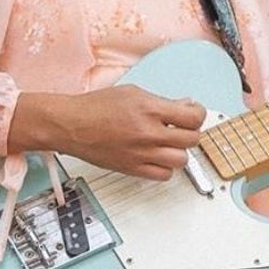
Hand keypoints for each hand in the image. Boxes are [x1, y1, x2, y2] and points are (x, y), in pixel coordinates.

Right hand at [9, 84, 205, 178]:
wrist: (70, 124)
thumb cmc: (96, 107)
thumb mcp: (133, 92)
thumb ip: (161, 102)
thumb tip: (185, 107)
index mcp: (149, 109)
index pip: (193, 117)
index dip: (198, 114)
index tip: (193, 113)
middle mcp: (147, 133)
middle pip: (191, 139)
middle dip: (191, 131)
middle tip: (182, 127)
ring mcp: (141, 153)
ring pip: (181, 160)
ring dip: (180, 151)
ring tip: (171, 143)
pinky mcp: (132, 169)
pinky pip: (163, 175)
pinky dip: (166, 167)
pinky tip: (158, 157)